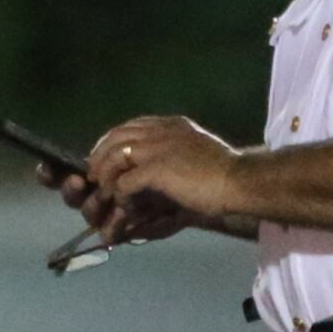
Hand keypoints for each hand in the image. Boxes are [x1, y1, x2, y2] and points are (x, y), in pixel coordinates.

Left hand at [88, 116, 242, 230]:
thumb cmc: (221, 174)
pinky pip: (123, 182)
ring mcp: (156, 147)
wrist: (239, 181)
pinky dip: (120, 195)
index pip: (128, 126)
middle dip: (99, 157)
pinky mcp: (156, 168)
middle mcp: (159, 130)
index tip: (104, 158)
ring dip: (106, 177)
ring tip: (106, 193)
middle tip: (94, 176)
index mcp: (169, 124)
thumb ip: (172, 154)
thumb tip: (157, 166)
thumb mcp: (194, 153)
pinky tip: (125, 206)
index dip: (110, 142)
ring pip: (113, 157)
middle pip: (114, 137)